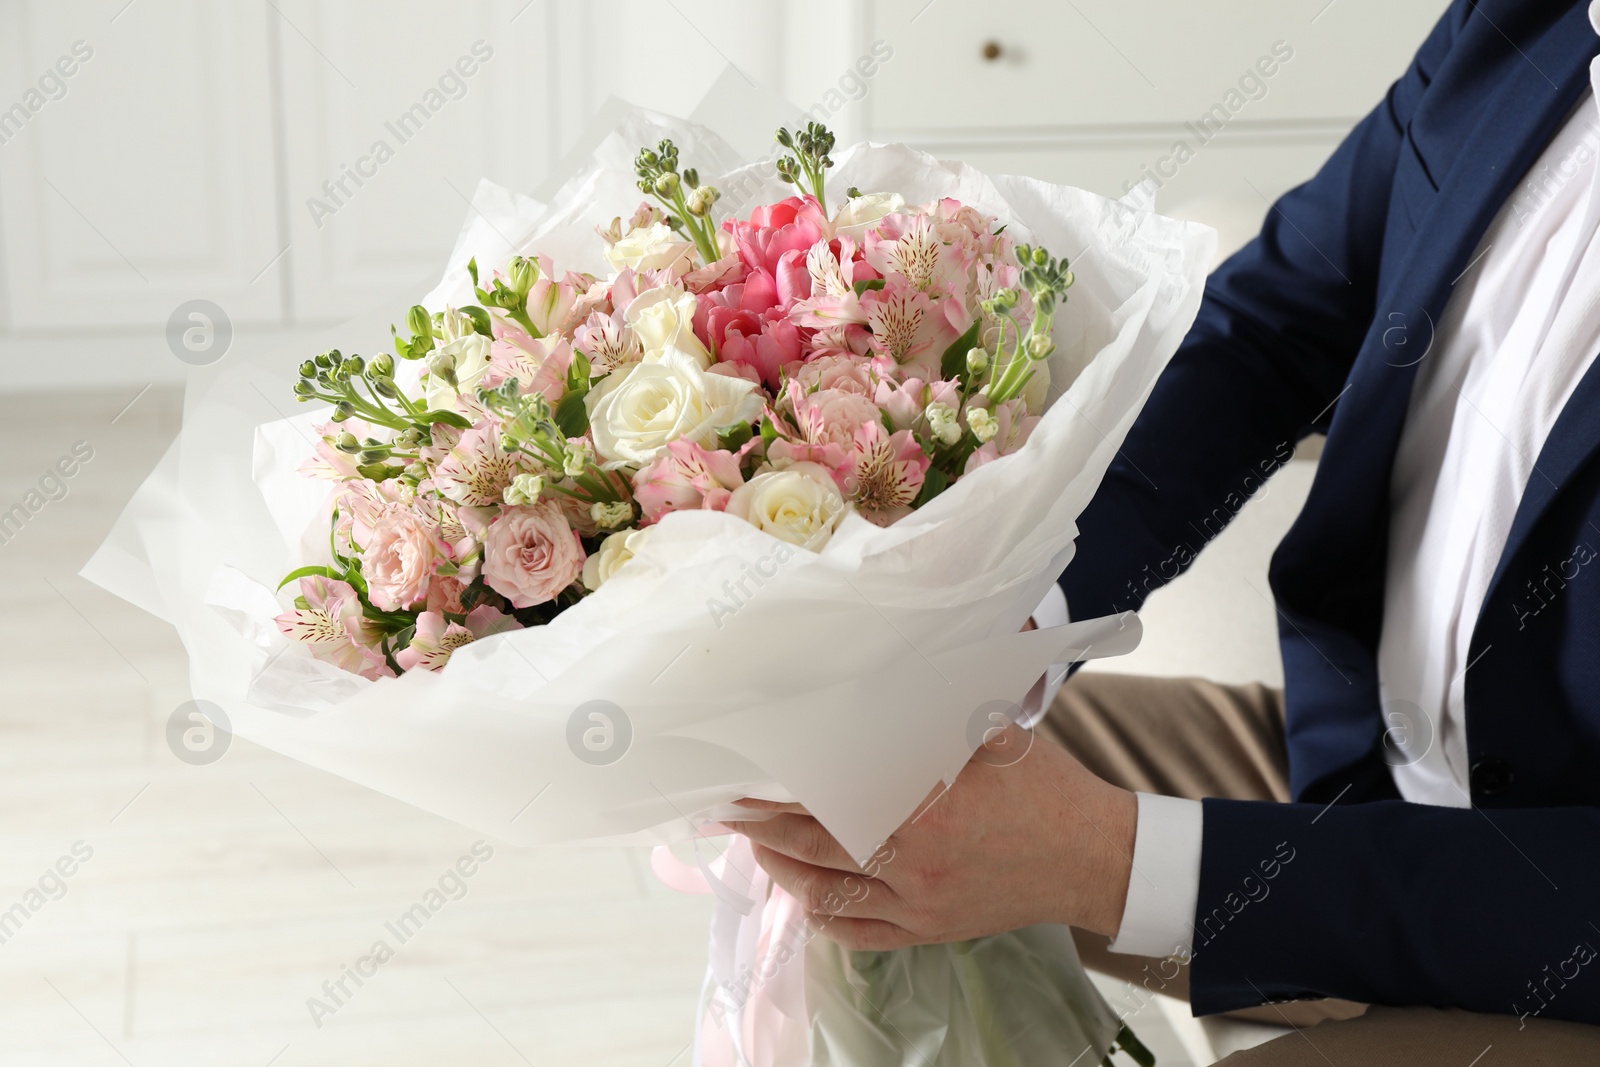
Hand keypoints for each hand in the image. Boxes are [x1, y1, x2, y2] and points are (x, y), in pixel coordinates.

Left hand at [727, 723, 1136, 950]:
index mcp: (925, 803)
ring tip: (757, 841)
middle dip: (758, 825)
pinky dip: (820, 913)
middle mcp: (914, 859)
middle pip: (809, 844)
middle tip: (726, 806)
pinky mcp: (928, 931)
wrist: (1093, 855)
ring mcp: (919, 904)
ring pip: (823, 893)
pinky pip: (855, 933)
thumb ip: (921, 719)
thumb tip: (860, 692)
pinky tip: (803, 890)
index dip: (775, 786)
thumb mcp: (982, 734)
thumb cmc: (1039, 784)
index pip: (825, 794)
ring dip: (780, 867)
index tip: (741, 771)